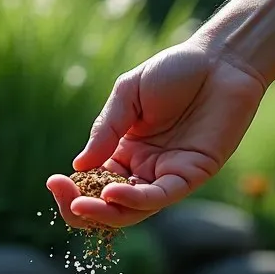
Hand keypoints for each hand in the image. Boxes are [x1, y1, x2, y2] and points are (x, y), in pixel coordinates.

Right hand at [46, 40, 267, 228]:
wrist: (220, 60)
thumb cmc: (174, 71)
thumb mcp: (127, 95)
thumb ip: (105, 130)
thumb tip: (79, 165)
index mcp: (124, 153)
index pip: (93, 185)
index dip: (73, 190)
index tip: (54, 182)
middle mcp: (143, 171)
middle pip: (109, 207)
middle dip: (84, 210)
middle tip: (67, 201)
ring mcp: (166, 176)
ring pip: (133, 210)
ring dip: (106, 213)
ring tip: (82, 207)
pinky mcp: (191, 176)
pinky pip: (160, 197)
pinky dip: (135, 200)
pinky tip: (114, 193)